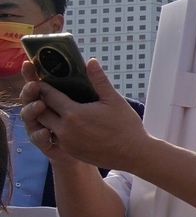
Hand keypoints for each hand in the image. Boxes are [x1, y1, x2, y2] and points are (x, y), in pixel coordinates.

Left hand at [20, 59, 150, 171]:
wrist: (133, 154)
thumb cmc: (126, 126)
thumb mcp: (114, 100)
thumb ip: (99, 80)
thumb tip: (91, 61)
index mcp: (73, 113)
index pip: (49, 96)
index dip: (43, 86)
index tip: (41, 80)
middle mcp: (65, 129)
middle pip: (41, 111)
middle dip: (40, 101)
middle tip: (43, 92)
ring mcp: (65, 142)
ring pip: (45, 126)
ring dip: (45, 116)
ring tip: (51, 107)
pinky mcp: (69, 151)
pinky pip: (54, 137)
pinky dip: (55, 128)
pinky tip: (63, 123)